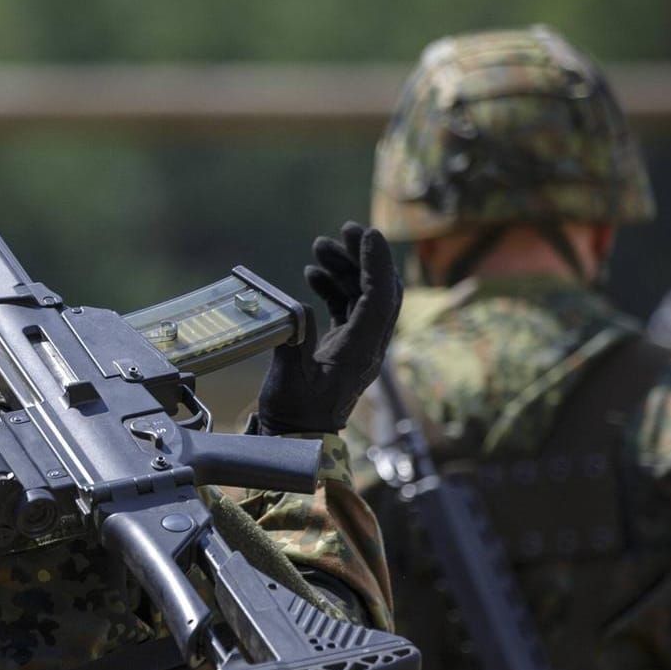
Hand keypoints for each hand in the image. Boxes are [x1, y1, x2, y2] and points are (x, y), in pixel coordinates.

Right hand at [255, 222, 401, 435]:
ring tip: (319, 247)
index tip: (366, 234)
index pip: (380, 298)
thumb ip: (294, 340)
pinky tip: (313, 273)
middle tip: (345, 230)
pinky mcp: (345, 347)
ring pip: (364, 295)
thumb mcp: (289, 379)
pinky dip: (335, 286)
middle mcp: (369, 346)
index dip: (376, 263)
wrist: (297, 440)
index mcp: (362, 352)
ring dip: (347, 268)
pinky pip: (349, 308)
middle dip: (366, 256)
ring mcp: (359, 346)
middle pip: (380, 290)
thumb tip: (294, 308)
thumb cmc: (294, 415)